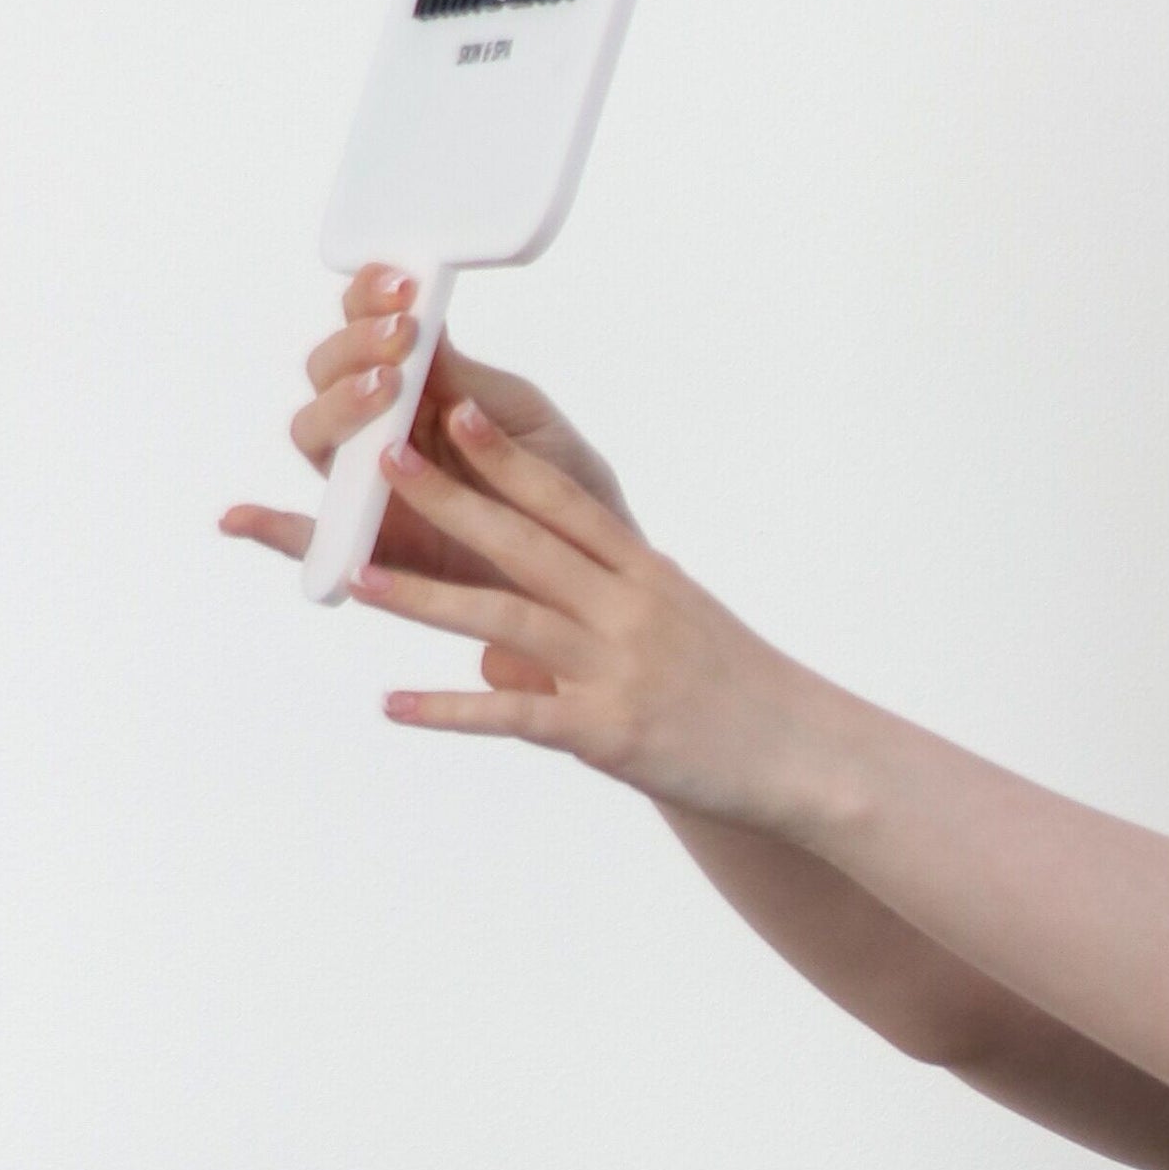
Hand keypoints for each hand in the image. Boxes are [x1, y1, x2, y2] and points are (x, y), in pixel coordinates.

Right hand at [218, 264, 629, 682]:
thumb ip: (472, 381)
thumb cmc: (562, 483)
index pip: (368, 331)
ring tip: (384, 390)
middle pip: (328, 375)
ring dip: (337, 405)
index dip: (369, 301)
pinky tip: (238, 519)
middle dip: (356, 346)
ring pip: (317, 435)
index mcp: (416, 387)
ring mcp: (367, 484)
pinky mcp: (369, 544)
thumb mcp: (528, 420)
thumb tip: (422, 325)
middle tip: (403, 338)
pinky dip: (268, 530)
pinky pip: (307, 539)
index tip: (402, 285)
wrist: (594, 567)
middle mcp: (378, 430)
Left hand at [341, 395, 866, 839]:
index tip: (459, 411)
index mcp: (649, 578)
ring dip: (426, 599)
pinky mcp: (608, 732)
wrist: (811, 758)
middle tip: (384, 461)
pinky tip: (392, 704)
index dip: (509, 459)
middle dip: (449, 499)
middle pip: (525, 545)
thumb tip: (538, 620)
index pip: (568, 506)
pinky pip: (514, 717)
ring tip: (357, 579)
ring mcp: (618, 669)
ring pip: (506, 620)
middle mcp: (631, 611)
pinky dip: (449, 710)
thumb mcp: (688, 630)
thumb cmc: (750, 696)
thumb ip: (616, 609)